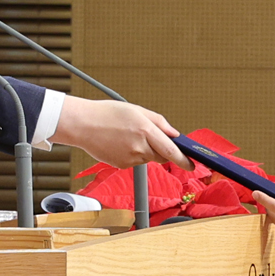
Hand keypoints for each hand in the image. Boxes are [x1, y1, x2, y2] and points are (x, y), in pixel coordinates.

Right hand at [51, 97, 188, 168]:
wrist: (82, 124)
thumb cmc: (107, 114)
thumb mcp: (137, 110)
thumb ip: (159, 122)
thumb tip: (174, 134)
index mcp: (145, 130)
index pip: (171, 150)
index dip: (184, 160)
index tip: (192, 164)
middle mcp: (139, 147)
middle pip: (161, 156)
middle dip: (161, 150)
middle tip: (147, 137)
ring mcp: (130, 159)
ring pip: (147, 158)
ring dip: (145, 151)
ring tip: (127, 136)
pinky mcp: (122, 165)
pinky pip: (135, 162)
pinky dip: (132, 154)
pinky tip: (120, 144)